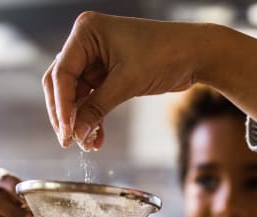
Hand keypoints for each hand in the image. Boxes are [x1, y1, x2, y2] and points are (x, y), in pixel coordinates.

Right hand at [42, 12, 200, 149]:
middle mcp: (88, 44)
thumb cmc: (165, 55)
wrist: (194, 55)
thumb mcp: (127, 82)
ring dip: (82, 121)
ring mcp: (98, 60)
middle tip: (69, 141)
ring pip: (78, 96)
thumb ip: (98, 108)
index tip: (66, 133)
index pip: (62, 74)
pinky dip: (95, 118)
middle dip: (66, 115)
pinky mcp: (110, 75)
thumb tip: (76, 133)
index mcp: (87, 33)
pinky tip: (97, 138)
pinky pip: (94, 100)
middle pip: (63, 85)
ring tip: (88, 144)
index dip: (61, 106)